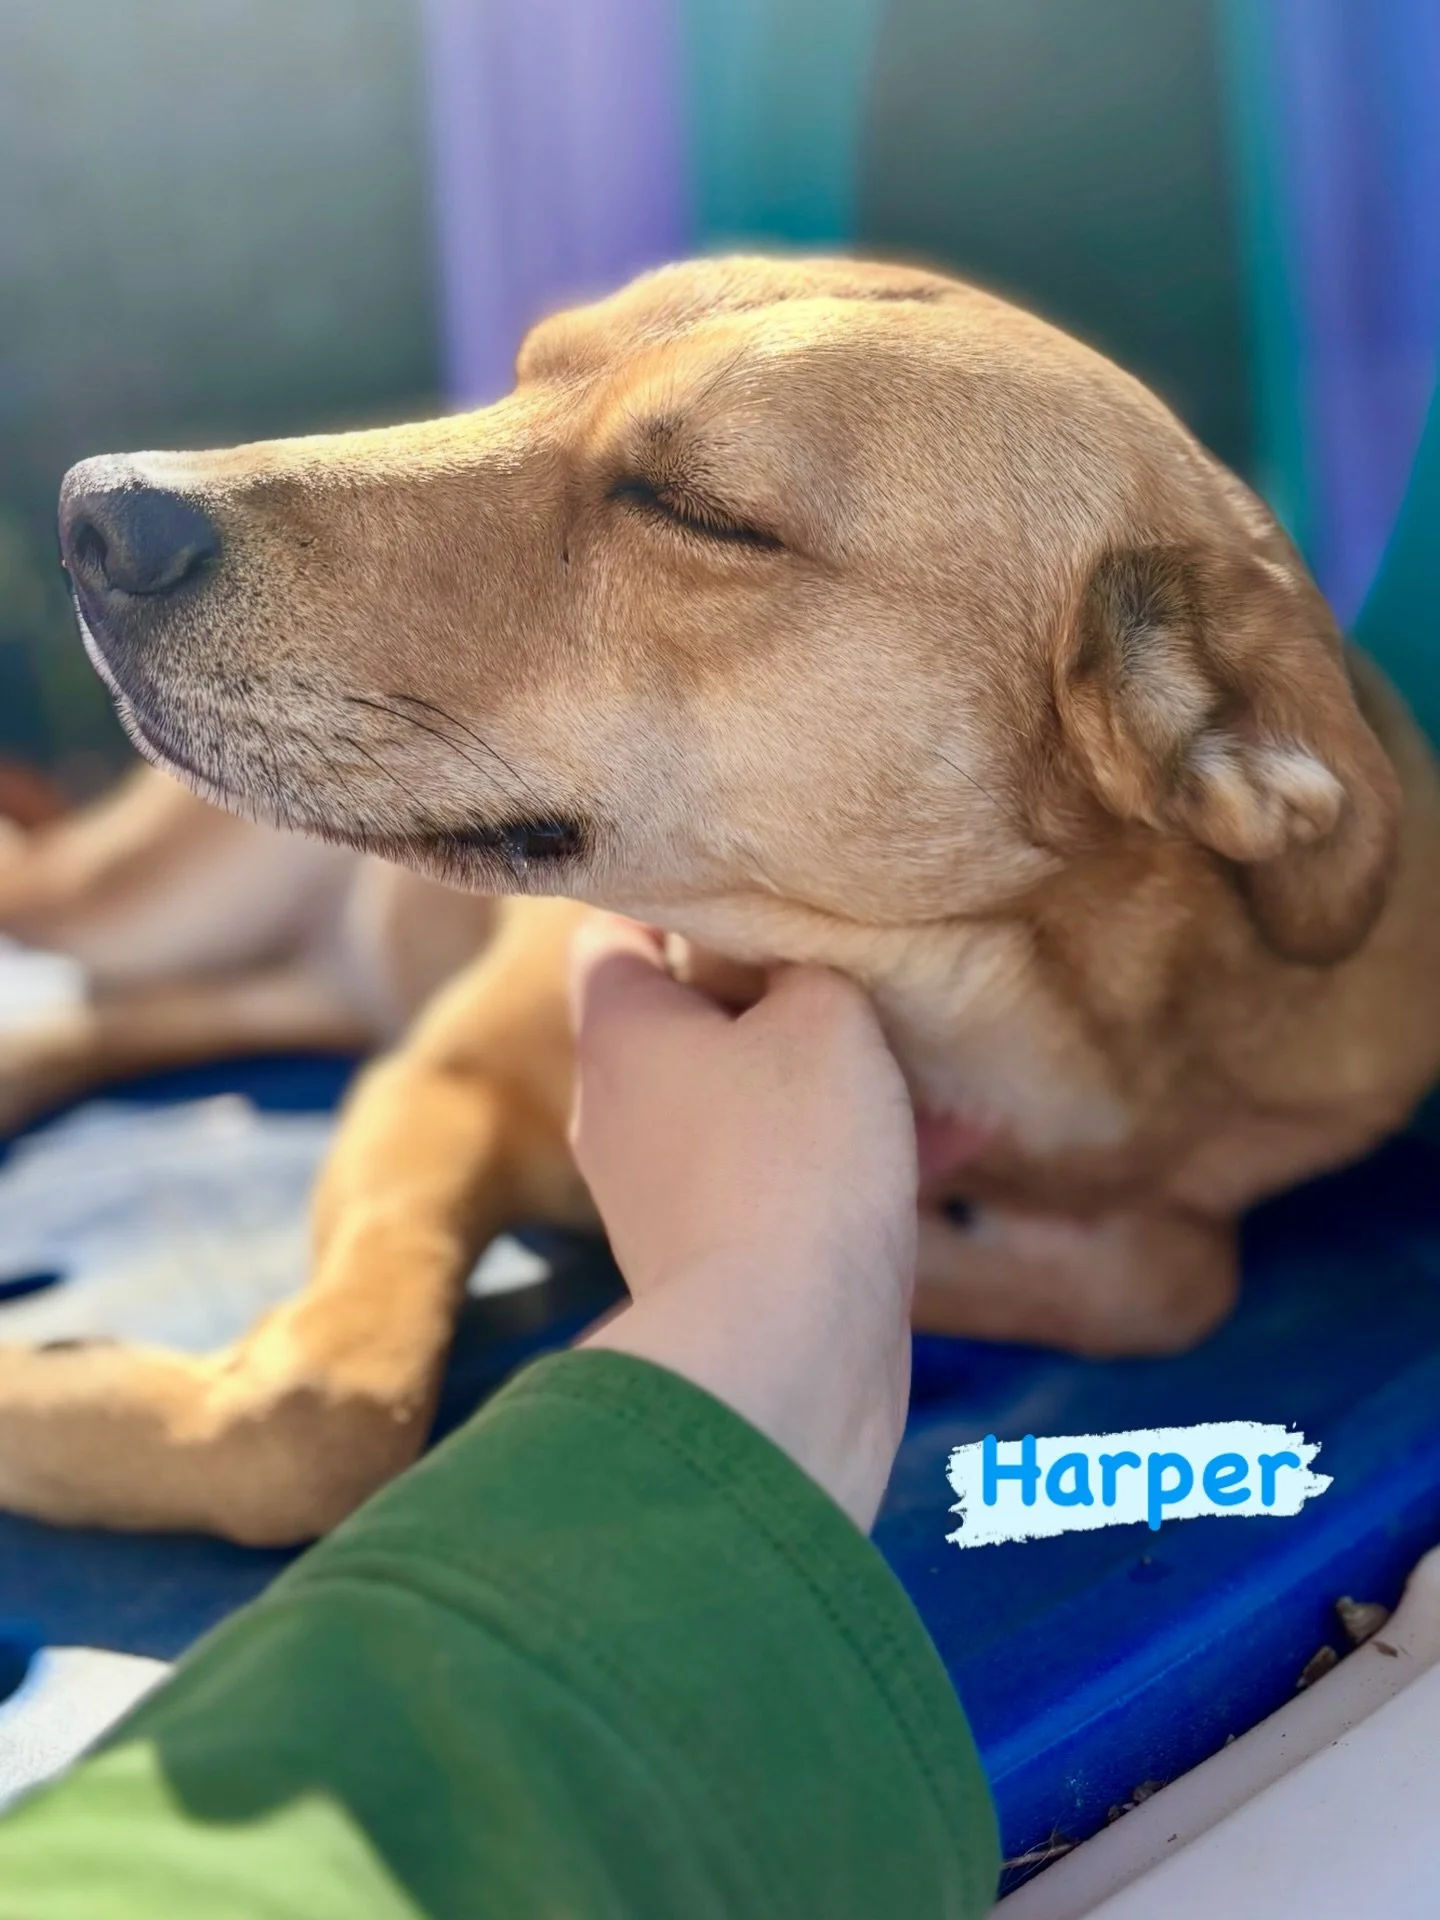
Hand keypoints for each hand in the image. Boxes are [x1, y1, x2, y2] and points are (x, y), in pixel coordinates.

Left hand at [568, 915, 917, 1530]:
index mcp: (620, 1031)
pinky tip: (960, 1137)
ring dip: (837, 1075)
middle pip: (691, 1015)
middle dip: (778, 989)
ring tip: (937, 1052)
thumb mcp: (823, 1018)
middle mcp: (623, 1108)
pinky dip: (854, 1153)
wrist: (783, 1354)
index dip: (679, 895)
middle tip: (860, 961)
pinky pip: (787, 1176)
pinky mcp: (723, 1255)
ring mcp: (668, 1189)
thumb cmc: (792, 1160)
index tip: (754, 881)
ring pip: (754, 1100)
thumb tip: (800, 959)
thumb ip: (811, 966)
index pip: (615, 929)